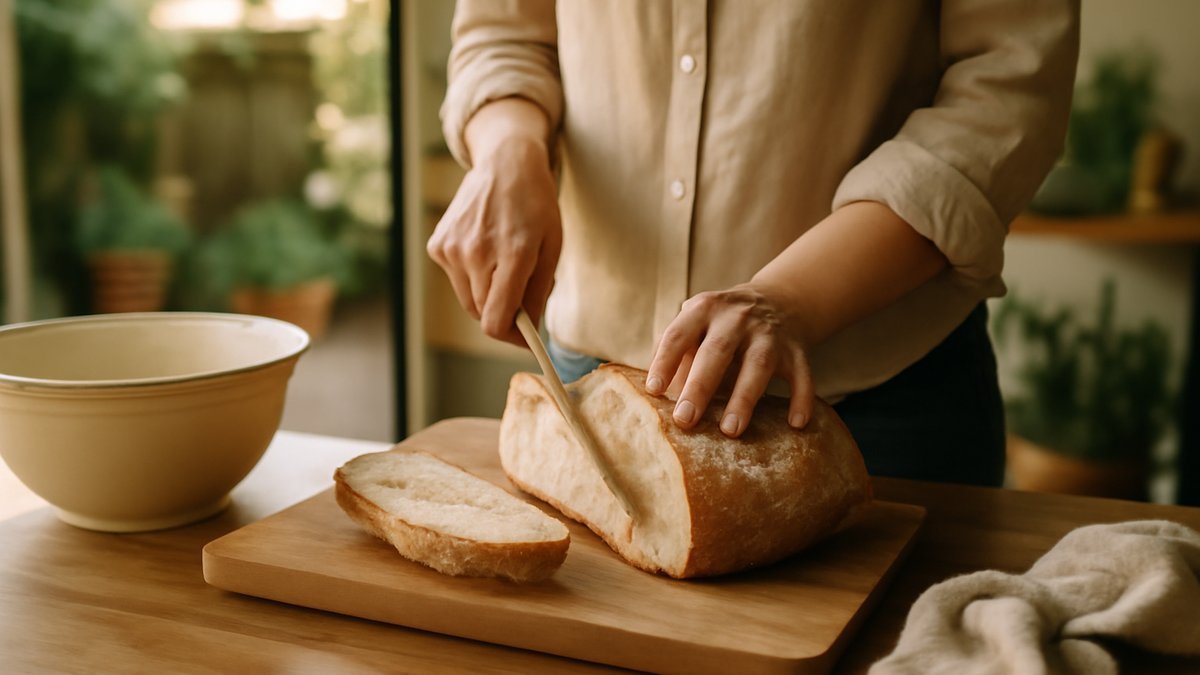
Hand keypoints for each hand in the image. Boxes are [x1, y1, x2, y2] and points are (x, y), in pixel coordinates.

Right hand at [426, 122, 561, 345]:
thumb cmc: (535, 205)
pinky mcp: (439, 245)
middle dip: (505, 315)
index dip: (512, 338)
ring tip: (505, 264)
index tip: (524, 339)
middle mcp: (477, 253)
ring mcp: (452, 249)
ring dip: (488, 295)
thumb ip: (537, 292)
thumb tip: (527, 329)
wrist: (505, 163)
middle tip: (522, 300)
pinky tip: (486, 248)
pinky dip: (472, 276)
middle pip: (484, 314)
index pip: (497, 321)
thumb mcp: (551, 247)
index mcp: (512, 254)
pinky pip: (457, 280)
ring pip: (469, 300)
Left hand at [645, 283, 813, 437]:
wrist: (780, 299)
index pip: (679, 335)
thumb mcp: (697, 322)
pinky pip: (802, 376)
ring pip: (758, 365)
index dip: (664, 362)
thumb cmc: (723, 322)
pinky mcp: (797, 351)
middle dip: (700, 387)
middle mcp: (738, 318)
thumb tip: (656, 394)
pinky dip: (801, 399)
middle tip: (685, 420)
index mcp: (705, 309)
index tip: (653, 391)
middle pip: (716, 352)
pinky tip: (796, 424)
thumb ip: (677, 351)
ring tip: (730, 430)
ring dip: (744, 399)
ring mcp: (770, 334)